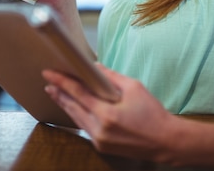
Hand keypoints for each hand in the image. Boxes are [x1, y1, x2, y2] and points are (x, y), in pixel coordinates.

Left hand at [42, 64, 173, 160]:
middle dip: (59, 93)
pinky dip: (77, 115)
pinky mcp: (101, 146)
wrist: (165, 141)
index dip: (62, 82)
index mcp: (107, 114)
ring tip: (55, 93)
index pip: (78, 93)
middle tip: (48, 81)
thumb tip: (94, 66)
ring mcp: (99, 140)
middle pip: (72, 107)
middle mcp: (99, 129)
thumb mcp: (134, 87)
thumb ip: (111, 77)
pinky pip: (84, 127)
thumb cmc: (153, 113)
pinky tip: (73, 107)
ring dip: (65, 104)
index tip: (49, 73)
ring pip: (76, 119)